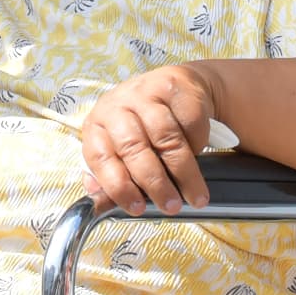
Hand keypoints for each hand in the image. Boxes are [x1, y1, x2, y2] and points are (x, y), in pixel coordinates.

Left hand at [77, 65, 218, 213]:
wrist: (177, 88)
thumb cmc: (144, 126)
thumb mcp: (121, 149)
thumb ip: (112, 177)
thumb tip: (102, 206)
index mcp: (97, 125)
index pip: (100, 158)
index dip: (118, 186)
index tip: (137, 208)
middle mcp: (116, 106)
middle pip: (133, 147)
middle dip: (155, 183)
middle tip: (171, 205)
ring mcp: (145, 93)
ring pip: (166, 138)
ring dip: (183, 173)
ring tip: (194, 196)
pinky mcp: (173, 86)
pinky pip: (188, 124)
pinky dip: (197, 146)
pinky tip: (199, 157)